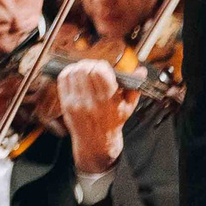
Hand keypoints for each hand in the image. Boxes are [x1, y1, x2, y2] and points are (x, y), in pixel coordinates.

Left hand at [56, 61, 134, 176]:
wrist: (96, 142)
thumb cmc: (113, 122)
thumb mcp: (128, 107)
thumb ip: (134, 87)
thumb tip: (141, 70)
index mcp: (108, 100)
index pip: (99, 72)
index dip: (101, 65)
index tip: (103, 67)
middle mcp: (91, 102)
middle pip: (84, 70)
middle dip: (89, 64)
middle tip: (92, 66)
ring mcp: (76, 103)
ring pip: (73, 73)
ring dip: (78, 67)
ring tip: (84, 69)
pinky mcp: (66, 104)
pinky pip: (63, 81)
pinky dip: (67, 72)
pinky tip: (73, 73)